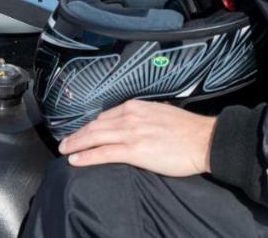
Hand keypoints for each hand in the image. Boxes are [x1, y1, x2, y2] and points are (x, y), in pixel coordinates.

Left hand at [58, 100, 215, 176]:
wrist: (203, 139)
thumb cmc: (187, 129)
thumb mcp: (160, 113)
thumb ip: (143, 117)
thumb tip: (134, 124)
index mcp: (136, 106)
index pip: (105, 116)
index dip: (90, 126)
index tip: (83, 132)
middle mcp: (130, 116)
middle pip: (95, 125)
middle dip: (77, 135)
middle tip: (64, 143)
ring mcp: (131, 133)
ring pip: (95, 137)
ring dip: (76, 144)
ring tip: (64, 151)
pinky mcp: (135, 151)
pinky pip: (103, 153)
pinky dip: (86, 156)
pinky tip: (75, 160)